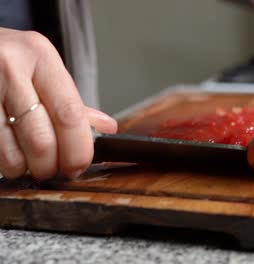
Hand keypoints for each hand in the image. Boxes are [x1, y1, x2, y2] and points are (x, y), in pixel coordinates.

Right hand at [0, 28, 116, 180]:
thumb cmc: (7, 60)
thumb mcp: (41, 69)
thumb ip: (71, 101)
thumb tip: (107, 127)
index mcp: (40, 57)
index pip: (69, 115)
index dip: (78, 150)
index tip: (79, 166)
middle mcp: (10, 68)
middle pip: (41, 139)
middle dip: (51, 166)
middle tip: (52, 170)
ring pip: (12, 152)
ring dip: (24, 168)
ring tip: (27, 163)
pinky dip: (5, 162)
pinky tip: (8, 153)